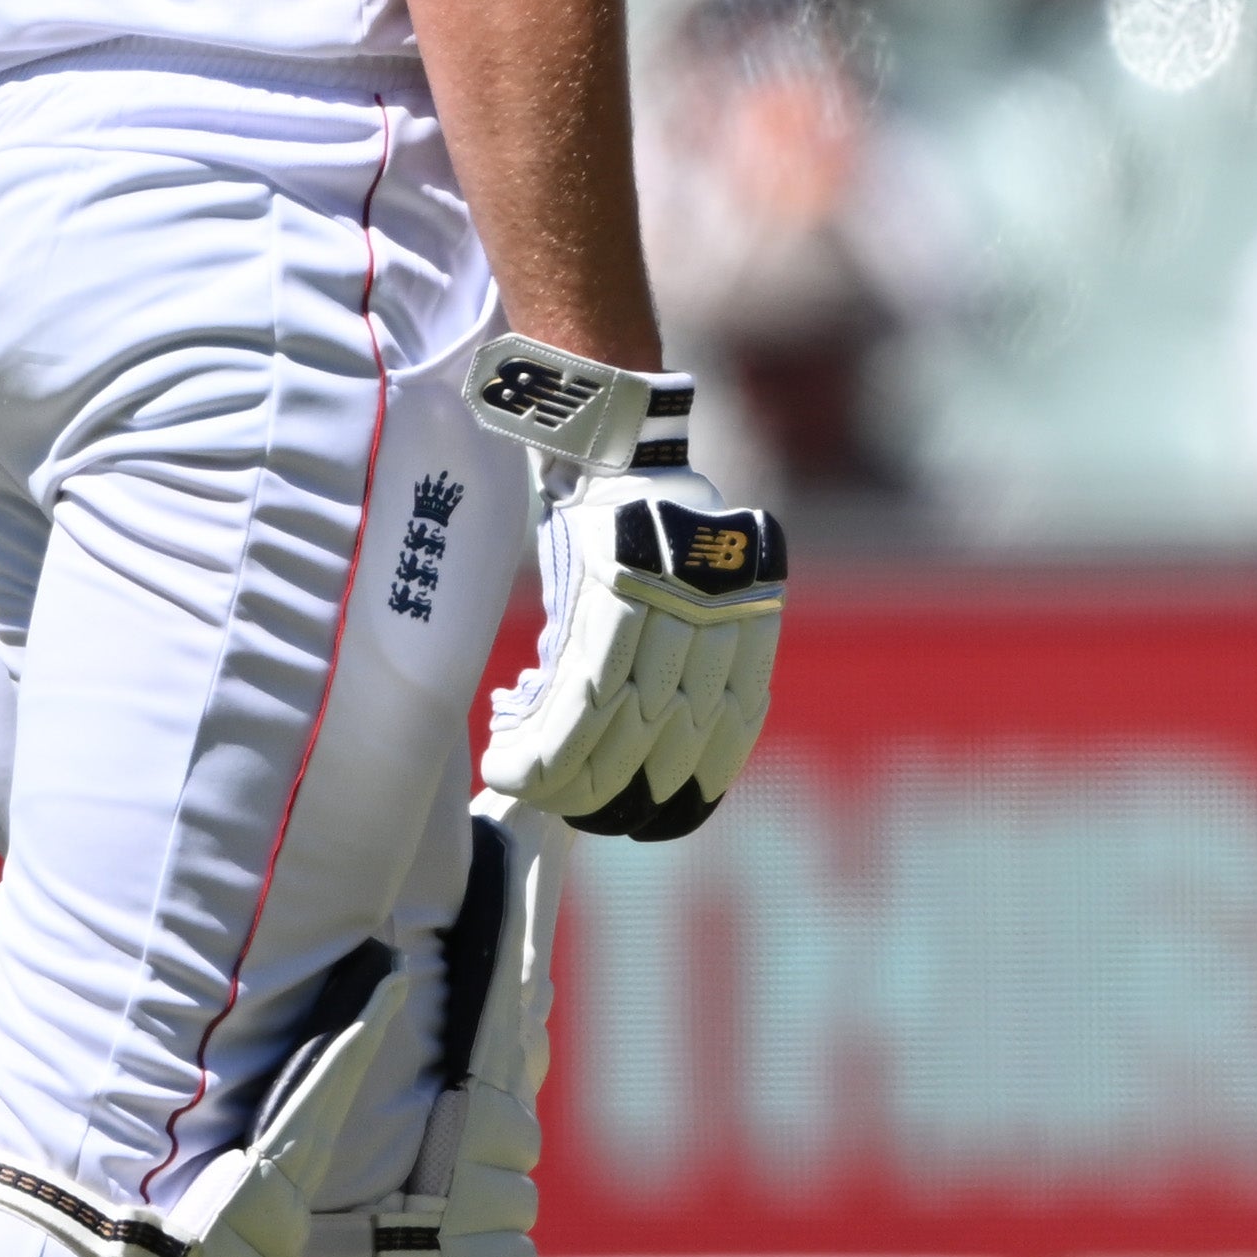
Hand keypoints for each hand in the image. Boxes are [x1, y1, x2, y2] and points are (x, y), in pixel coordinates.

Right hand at [466, 345, 787, 837]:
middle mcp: (719, 608)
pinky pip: (580, 698)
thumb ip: (673, 659)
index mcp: (748, 608)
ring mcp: (667, 599)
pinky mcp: (610, 591)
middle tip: (567, 806)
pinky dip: (542, 745)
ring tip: (520, 782)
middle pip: (671, 738)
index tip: (655, 817)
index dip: (697, 782)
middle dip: (612, 792)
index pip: (737, 722)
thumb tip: (629, 749)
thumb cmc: (624, 521)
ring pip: (619, 729)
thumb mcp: (671, 587)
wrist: (600, 439)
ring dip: (563, 776)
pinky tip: (507, 761)